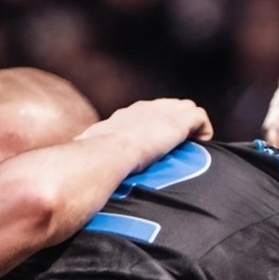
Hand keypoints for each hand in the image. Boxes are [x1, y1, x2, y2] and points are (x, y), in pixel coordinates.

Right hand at [82, 98, 213, 170]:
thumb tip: (75, 171)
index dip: (153, 127)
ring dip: (191, 126)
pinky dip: (204, 131)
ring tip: (194, 146)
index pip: (143, 114)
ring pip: (186, 109)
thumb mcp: (88, 154)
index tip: (156, 143)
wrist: (108, 153)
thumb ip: (88, 157)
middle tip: (179, 146)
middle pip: (166, 107)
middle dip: (174, 123)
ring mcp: (162, 113)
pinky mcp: (179, 121)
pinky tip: (203, 145)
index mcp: (124, 117)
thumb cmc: (94, 158)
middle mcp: (144, 109)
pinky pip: (200, 118)